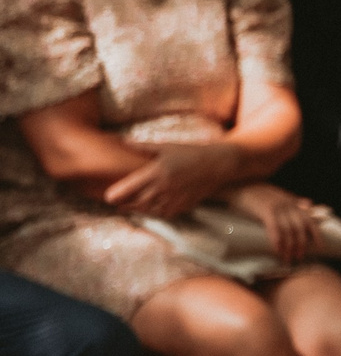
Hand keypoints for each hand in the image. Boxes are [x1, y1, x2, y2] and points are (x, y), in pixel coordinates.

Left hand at [103, 143, 238, 220]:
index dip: (114, 195)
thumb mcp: (166, 146)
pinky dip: (154, 213)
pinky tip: (150, 209)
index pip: (128, 189)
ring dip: (137, 210)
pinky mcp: (184, 205)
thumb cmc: (191, 152)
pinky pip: (164, 214)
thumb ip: (143, 146)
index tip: (107, 196)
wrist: (218, 164)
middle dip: (123, 204)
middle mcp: (164, 188)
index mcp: (156, 172)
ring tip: (129, 207)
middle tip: (115, 203)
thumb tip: (124, 142)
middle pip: (136, 203)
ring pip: (149, 211)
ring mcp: (174, 198)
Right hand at [232, 182, 318, 264]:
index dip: (316, 234)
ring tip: (287, 259)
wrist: (239, 184)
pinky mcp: (265, 210)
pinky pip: (275, 228)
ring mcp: (277, 207)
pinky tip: (277, 250)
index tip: (320, 247)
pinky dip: (277, 241)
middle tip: (298, 258)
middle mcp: (288, 204)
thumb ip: (293, 200)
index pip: (309, 219)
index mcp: (292, 202)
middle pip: (300, 228)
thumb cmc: (257, 191)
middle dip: (301, 245)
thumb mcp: (279, 194)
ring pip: (289, 230)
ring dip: (289, 247)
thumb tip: (310, 203)